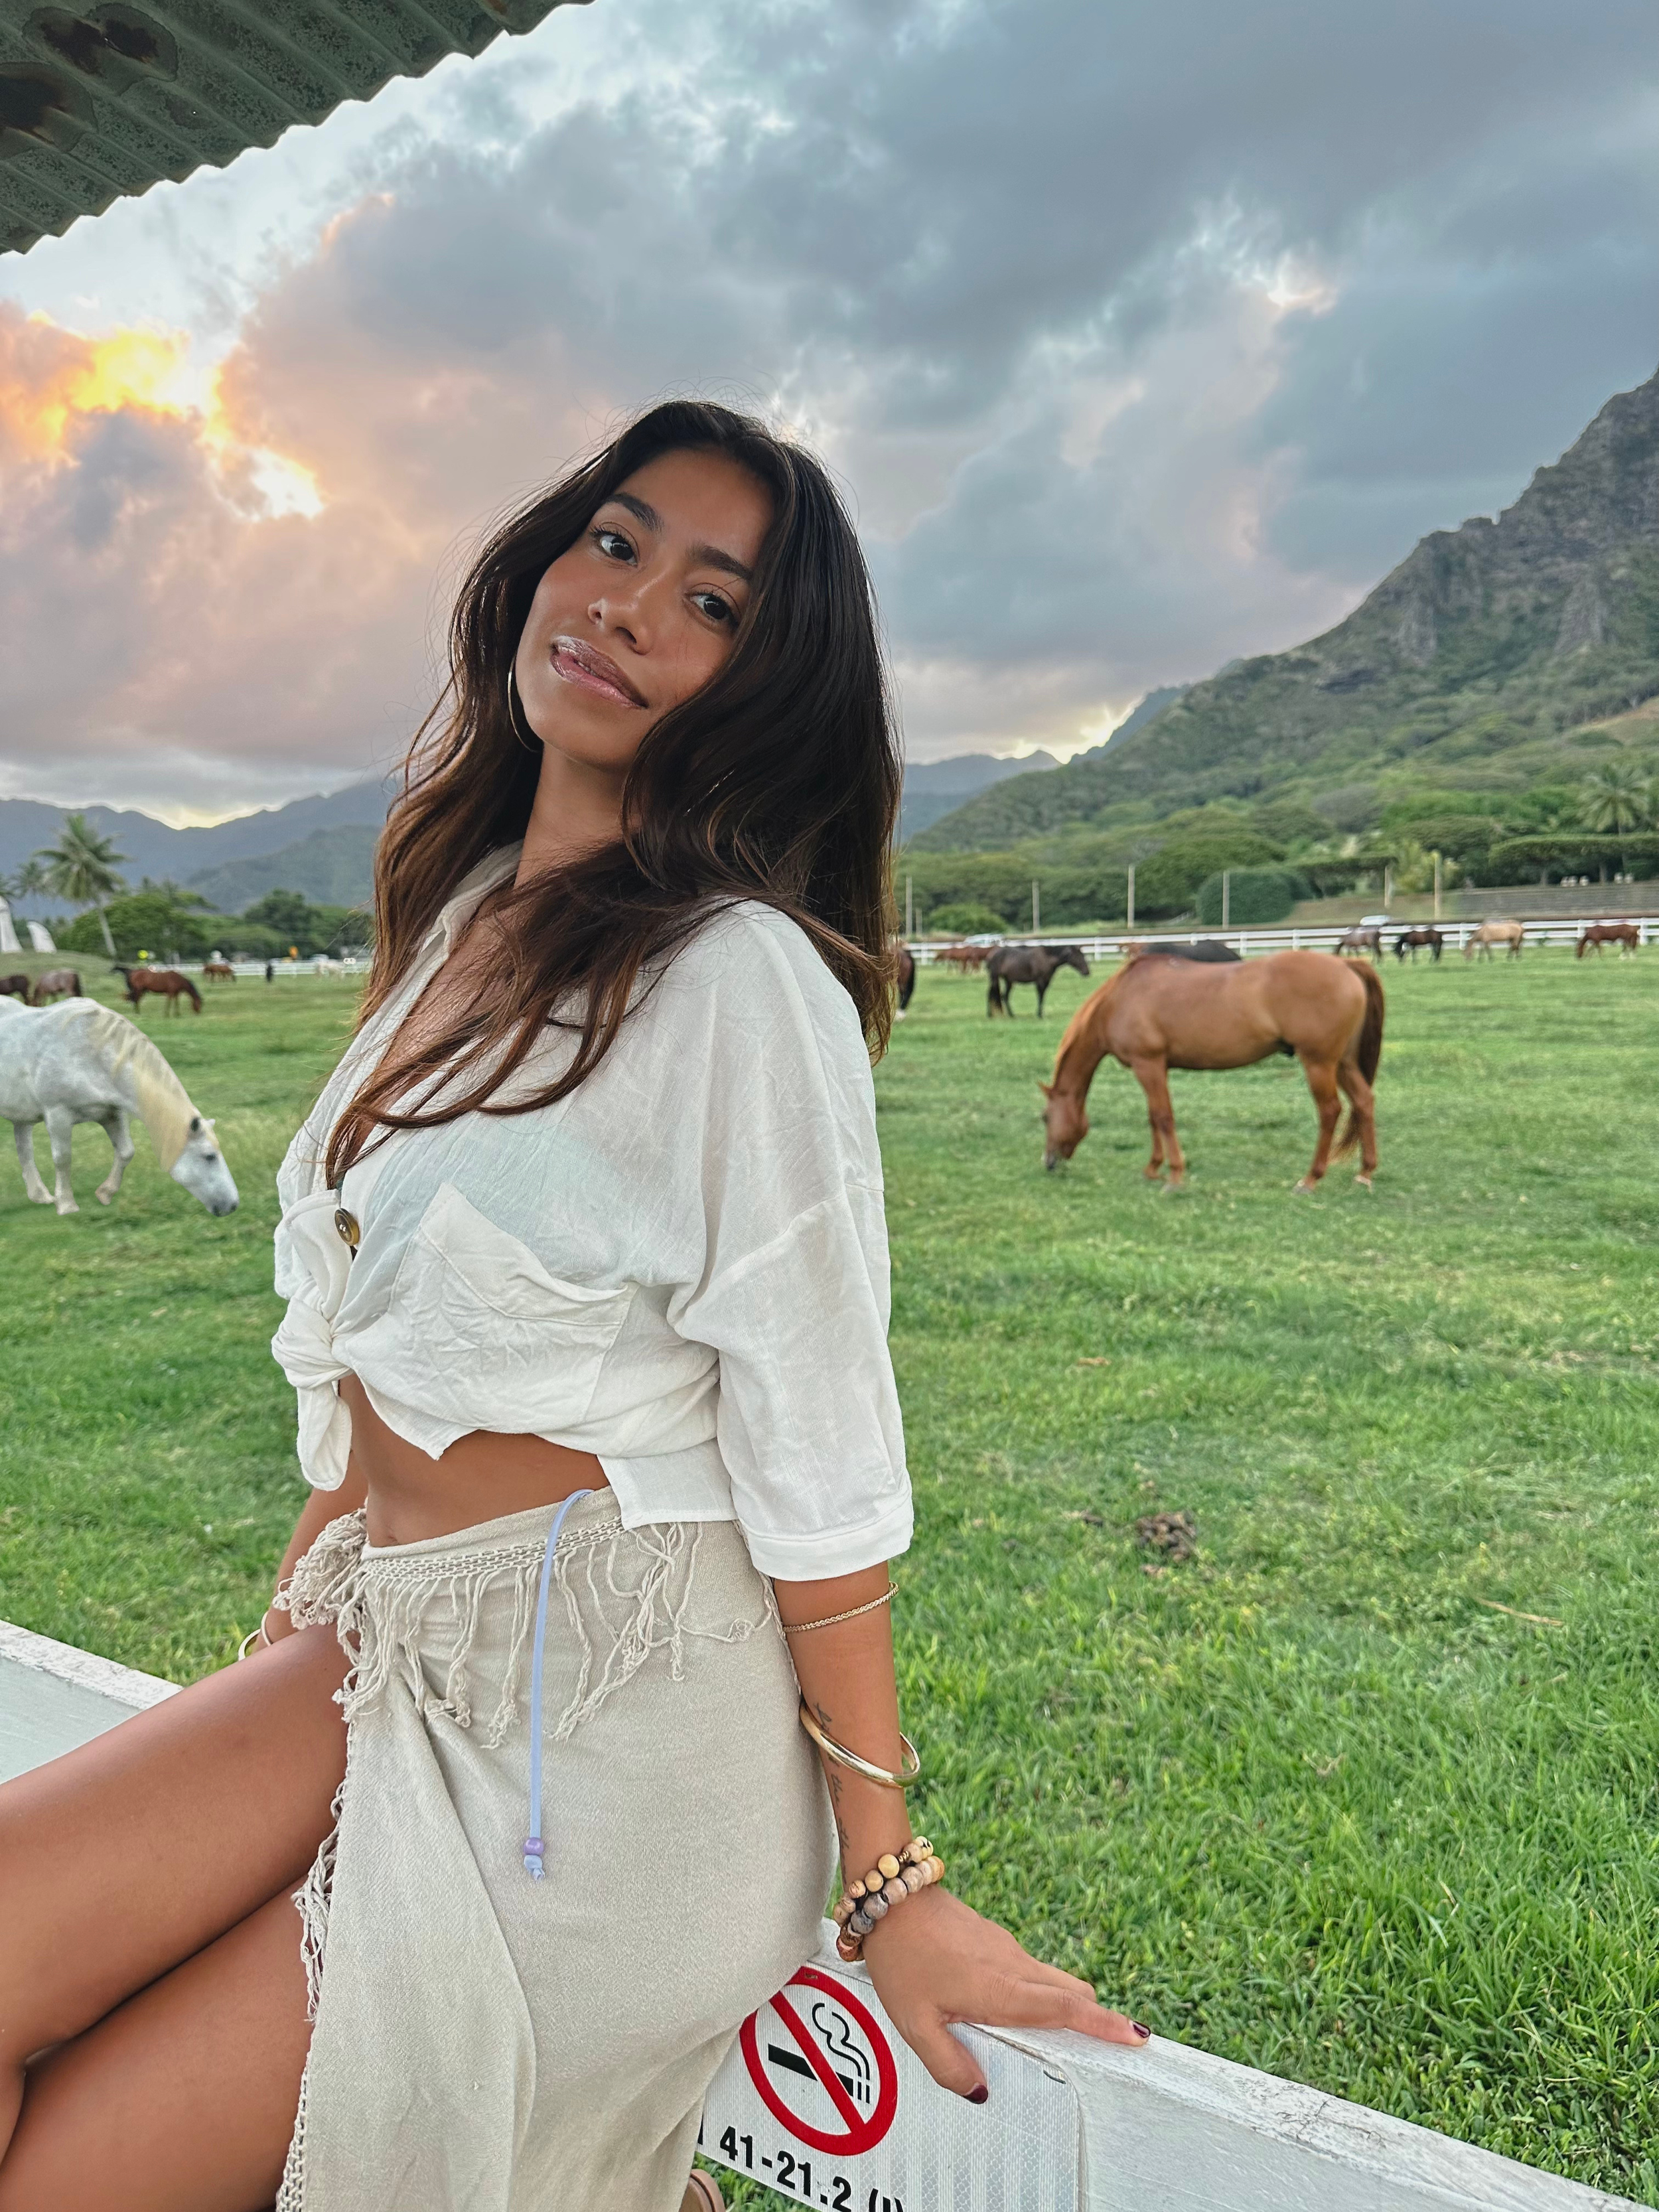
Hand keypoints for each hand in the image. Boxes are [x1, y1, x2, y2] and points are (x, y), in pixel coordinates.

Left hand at [860, 1885, 1148, 2100]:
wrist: (891, 1895)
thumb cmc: (903, 1959)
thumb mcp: (914, 2023)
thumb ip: (948, 2064)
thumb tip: (981, 2093)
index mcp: (1003, 1989)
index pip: (1066, 2009)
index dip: (1104, 2024)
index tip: (1138, 2036)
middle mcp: (1014, 1966)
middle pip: (1071, 1994)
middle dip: (1094, 2019)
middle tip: (1110, 2050)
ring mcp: (1007, 1949)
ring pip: (1051, 1981)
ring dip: (1063, 2007)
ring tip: (1060, 2043)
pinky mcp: (995, 1940)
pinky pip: (1030, 1971)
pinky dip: (1037, 1993)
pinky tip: (1011, 2013)